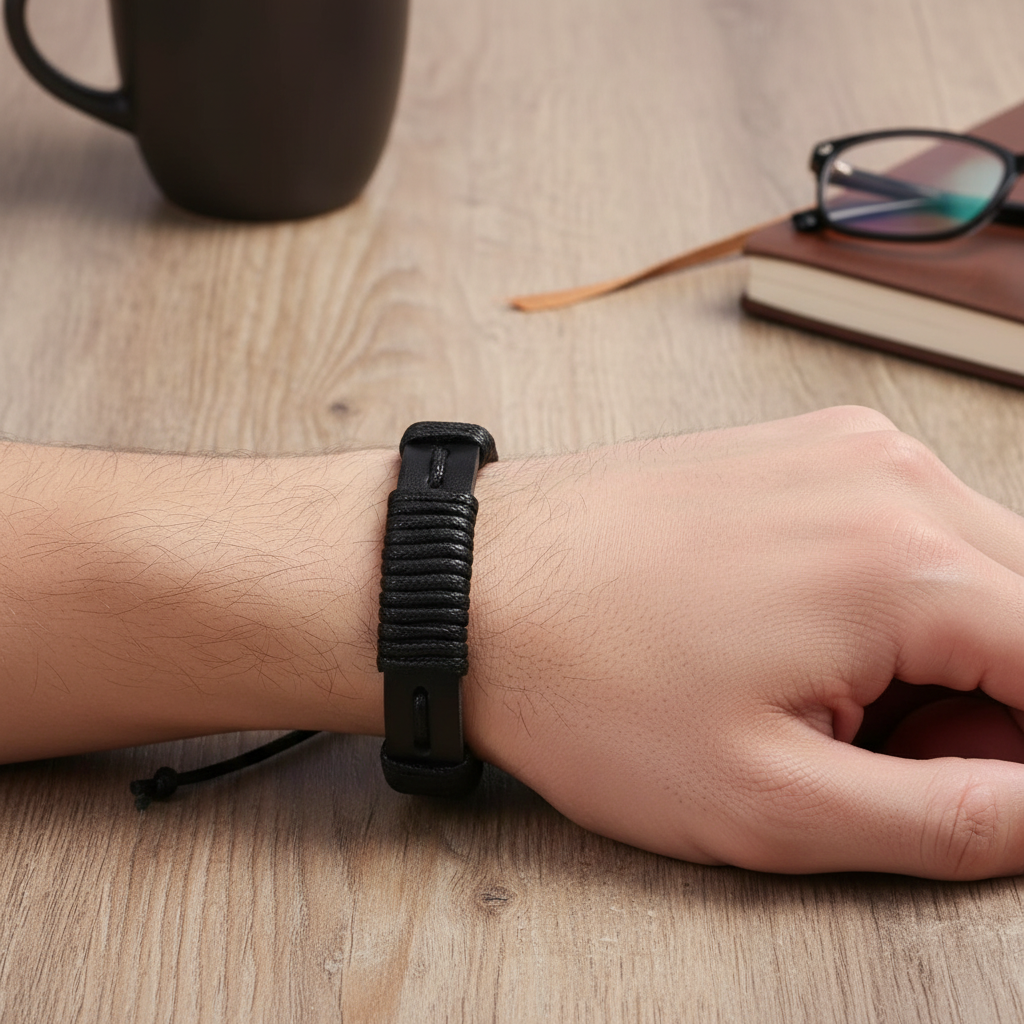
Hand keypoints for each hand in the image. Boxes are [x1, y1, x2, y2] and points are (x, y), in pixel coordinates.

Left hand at [466, 407, 1023, 878]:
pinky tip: (805, 643)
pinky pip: (904, 526)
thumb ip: (948, 820)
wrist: (470, 583)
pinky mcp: (797, 450)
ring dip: (947, 651)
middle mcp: (889, 474)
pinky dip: (895, 598)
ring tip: (832, 707)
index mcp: (907, 559)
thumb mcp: (768, 802)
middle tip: (890, 762)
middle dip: (997, 702)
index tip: (969, 788)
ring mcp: (842, 448)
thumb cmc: (582, 683)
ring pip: (974, 566)